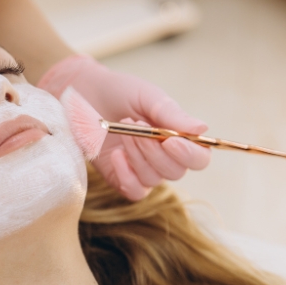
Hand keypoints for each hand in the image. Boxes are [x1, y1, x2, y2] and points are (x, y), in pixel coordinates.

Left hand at [39, 55, 210, 199]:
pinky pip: (133, 192)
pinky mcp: (120, 178)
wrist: (84, 95)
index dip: (190, 155)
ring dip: (138, 156)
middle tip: (135, 125)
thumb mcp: (145, 96)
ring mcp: (141, 170)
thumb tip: (201, 129)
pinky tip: (116, 156)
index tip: (171, 141)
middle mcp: (163, 157)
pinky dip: (126, 177)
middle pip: (176, 172)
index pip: (199, 158)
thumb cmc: (118, 92)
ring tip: (123, 132)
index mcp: (177, 137)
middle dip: (155, 151)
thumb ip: (171, 113)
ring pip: (153, 179)